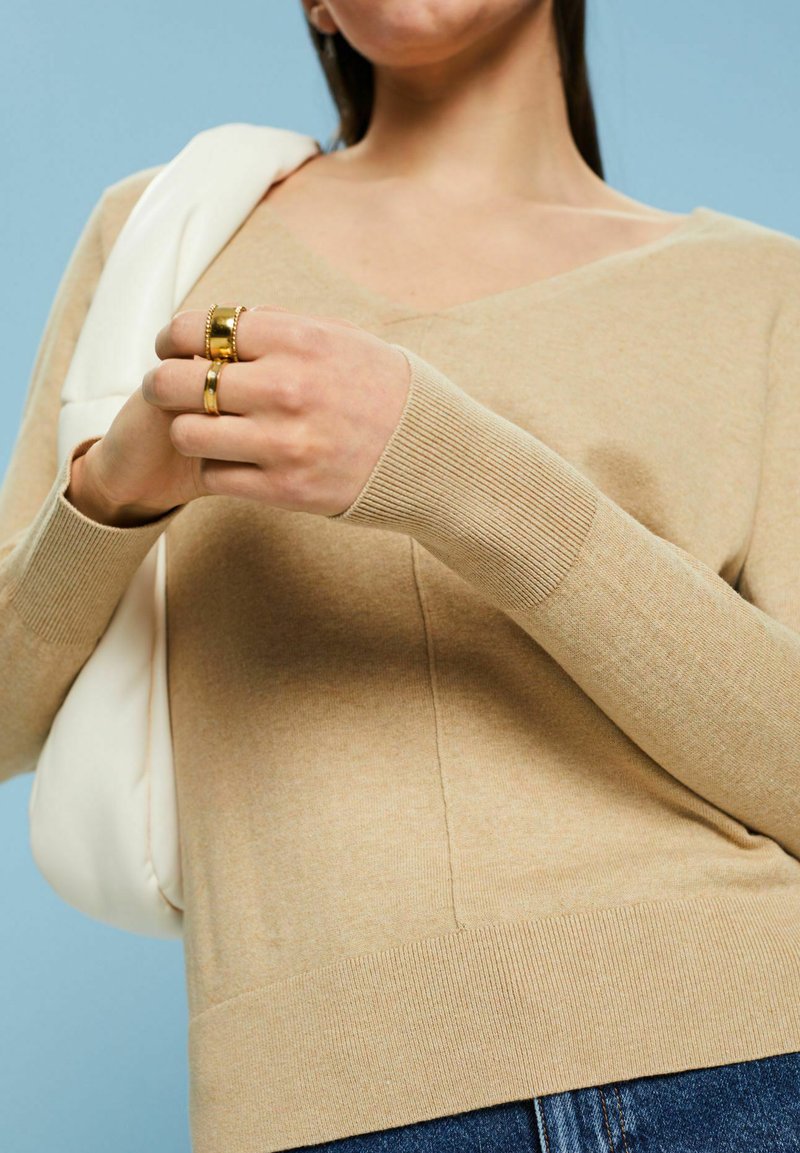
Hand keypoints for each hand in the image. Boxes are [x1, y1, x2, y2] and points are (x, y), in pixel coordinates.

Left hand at [144, 305, 411, 516]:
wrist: (428, 453)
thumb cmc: (380, 389)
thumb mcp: (339, 338)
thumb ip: (277, 328)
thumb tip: (217, 323)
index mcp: (298, 341)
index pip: (199, 329)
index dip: (173, 338)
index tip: (172, 348)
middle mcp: (286, 389)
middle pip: (179, 382)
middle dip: (162, 384)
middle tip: (166, 388)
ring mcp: (283, 443)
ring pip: (187, 434)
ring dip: (187, 430)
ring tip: (203, 428)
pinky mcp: (284, 489)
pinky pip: (214, 476)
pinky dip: (216, 467)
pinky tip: (233, 458)